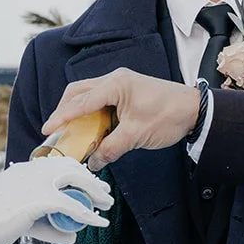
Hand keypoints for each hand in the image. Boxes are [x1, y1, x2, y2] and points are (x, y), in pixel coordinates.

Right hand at [0, 156, 112, 243]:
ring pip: (77, 181)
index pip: (57, 164)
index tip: (89, 182)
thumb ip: (45, 225)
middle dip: (92, 179)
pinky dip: (89, 215)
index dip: (77, 172)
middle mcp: (33, 170)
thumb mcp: (20, 219)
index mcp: (25, 169)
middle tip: (104, 191)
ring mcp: (38, 183)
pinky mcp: (41, 199)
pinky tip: (99, 222)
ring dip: (96, 193)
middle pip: (72, 168)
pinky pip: (73, 206)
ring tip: (107, 204)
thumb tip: (71, 235)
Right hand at [42, 68, 202, 170]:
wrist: (195, 110)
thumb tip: (93, 162)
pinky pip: (99, 100)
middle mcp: (114, 80)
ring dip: (77, 112)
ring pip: (87, 95)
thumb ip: (111, 148)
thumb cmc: (169, 116)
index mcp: (115, 85)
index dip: (62, 117)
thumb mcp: (136, 135)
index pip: (80, 102)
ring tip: (70, 132)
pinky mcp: (125, 92)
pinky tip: (89, 129)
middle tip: (56, 131)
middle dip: (64, 111)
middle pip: (78, 92)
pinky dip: (90, 114)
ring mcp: (120, 84)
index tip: (48, 130)